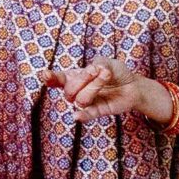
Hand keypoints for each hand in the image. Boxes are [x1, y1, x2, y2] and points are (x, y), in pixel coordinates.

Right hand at [44, 58, 159, 119]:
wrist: (133, 85)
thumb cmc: (116, 72)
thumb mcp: (106, 62)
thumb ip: (97, 64)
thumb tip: (92, 71)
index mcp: (75, 77)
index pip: (58, 79)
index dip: (50, 78)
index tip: (46, 75)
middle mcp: (78, 90)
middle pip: (69, 90)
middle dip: (83, 79)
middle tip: (99, 71)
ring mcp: (87, 102)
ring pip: (80, 100)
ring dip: (94, 86)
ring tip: (106, 78)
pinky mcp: (97, 111)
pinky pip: (87, 115)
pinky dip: (82, 116)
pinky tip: (77, 116)